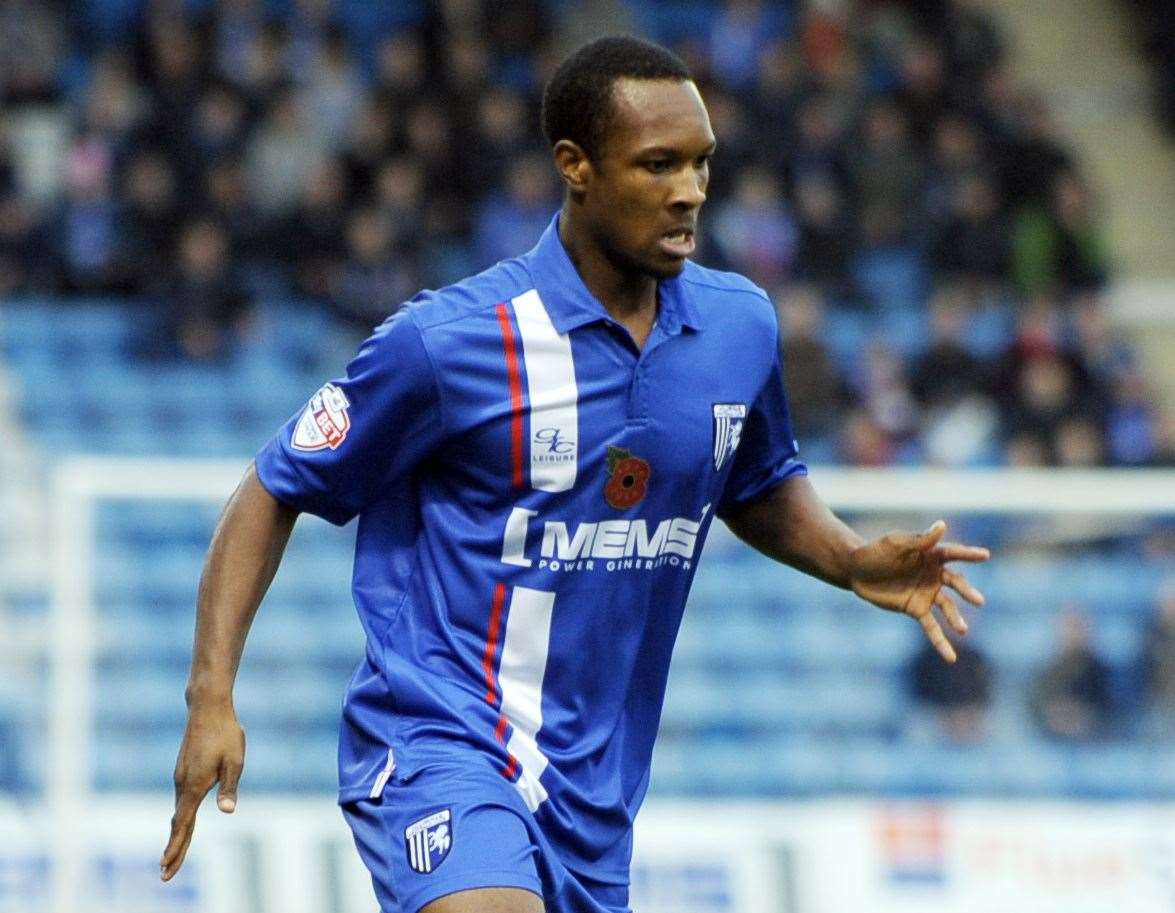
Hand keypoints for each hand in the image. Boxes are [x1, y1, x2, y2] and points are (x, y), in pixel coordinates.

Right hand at [161, 699, 244, 880]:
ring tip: (172, 857)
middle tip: (165, 875)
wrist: (208, 707)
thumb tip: (228, 811)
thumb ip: (229, 787)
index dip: (176, 847)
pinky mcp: (184, 770)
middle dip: (173, 850)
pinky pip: (181, 801)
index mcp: (195, 786)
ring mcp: (181, 777)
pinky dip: (180, 818)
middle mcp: (183, 784)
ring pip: (179, 812)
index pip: (183, 824)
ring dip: (176, 835)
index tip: (166, 867)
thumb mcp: (235, 761)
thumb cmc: (226, 733)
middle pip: (178, 823)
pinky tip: (183, 824)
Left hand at [847, 520, 988, 662]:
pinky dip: (941, 642)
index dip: (967, 554)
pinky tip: (951, 658)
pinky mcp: (916, 609)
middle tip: (978, 601)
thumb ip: (919, 539)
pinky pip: (932, 627)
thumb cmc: (876, 552)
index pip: (952, 553)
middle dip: (966, 592)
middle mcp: (934, 574)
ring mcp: (927, 593)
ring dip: (955, 619)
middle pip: (955, 583)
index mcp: (930, 554)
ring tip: (963, 630)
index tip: (985, 555)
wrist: (856, 571)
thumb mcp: (895, 543)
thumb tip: (942, 525)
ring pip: (947, 607)